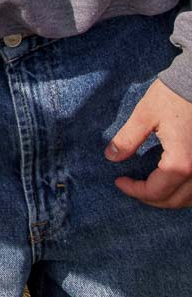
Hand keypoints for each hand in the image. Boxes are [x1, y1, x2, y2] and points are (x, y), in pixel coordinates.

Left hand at [105, 78, 191, 206]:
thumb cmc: (172, 96)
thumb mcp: (145, 115)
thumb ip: (128, 139)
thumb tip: (111, 157)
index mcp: (180, 163)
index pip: (156, 191)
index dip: (134, 190)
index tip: (119, 181)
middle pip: (174, 201)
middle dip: (150, 198)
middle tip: (131, 188)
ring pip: (189, 199)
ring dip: (169, 199)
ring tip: (149, 189)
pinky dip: (184, 192)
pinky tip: (172, 184)